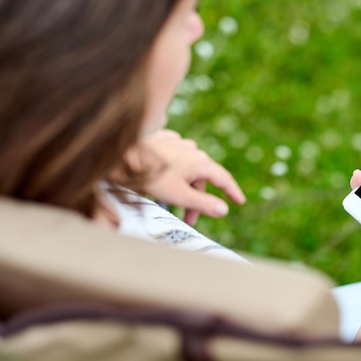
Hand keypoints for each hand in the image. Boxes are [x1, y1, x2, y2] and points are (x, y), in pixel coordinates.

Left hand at [130, 129, 245, 224]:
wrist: (121, 153)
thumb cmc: (149, 175)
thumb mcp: (179, 195)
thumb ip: (203, 204)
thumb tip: (225, 210)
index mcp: (201, 162)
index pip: (224, 179)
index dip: (233, 192)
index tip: (240, 201)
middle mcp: (193, 150)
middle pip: (202, 179)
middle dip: (197, 200)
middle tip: (189, 219)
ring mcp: (178, 143)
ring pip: (188, 170)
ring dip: (184, 187)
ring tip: (170, 202)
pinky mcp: (163, 141)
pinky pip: (175, 159)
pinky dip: (173, 173)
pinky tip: (162, 180)